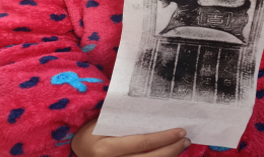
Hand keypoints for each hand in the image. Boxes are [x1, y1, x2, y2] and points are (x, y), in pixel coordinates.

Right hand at [71, 118, 190, 156]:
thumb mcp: (104, 121)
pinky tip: (168, 155)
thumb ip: (124, 119)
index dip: (164, 138)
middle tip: (186, 139)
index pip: (142, 143)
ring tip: (182, 146)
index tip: (180, 130)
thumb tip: (155, 112)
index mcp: (106, 148)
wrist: (78, 149)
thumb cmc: (92, 129)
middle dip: (171, 150)